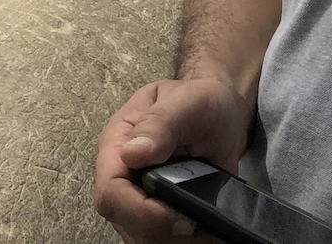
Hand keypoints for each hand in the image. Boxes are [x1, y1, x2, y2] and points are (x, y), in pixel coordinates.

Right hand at [93, 77, 253, 242]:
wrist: (220, 112)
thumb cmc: (202, 101)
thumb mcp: (189, 100)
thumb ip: (161, 122)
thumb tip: (132, 154)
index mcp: (118, 142)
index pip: (111, 191)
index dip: (142, 212)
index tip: (183, 217)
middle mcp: (122, 174)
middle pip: (125, 222)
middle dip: (164, 230)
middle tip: (203, 224)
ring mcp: (137, 196)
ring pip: (142, 237)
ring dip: (176, 239)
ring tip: (209, 226)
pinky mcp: (156, 212)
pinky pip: (161, 237)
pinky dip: (185, 239)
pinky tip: (206, 229)